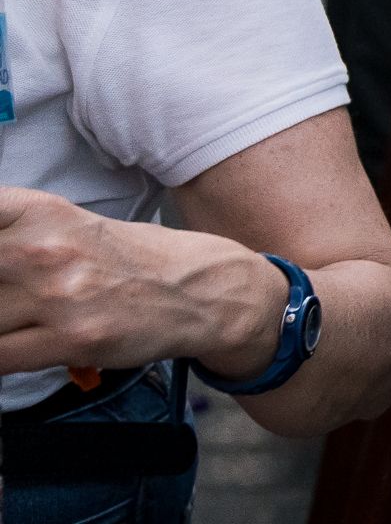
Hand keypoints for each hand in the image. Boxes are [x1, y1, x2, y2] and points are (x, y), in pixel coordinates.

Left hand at [0, 187, 282, 378]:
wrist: (202, 290)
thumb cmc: (131, 259)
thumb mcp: (66, 224)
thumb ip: (9, 232)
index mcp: (41, 212)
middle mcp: (44, 249)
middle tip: (4, 298)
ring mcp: (57, 296)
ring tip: (13, 318)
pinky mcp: (70, 340)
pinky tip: (10, 347)